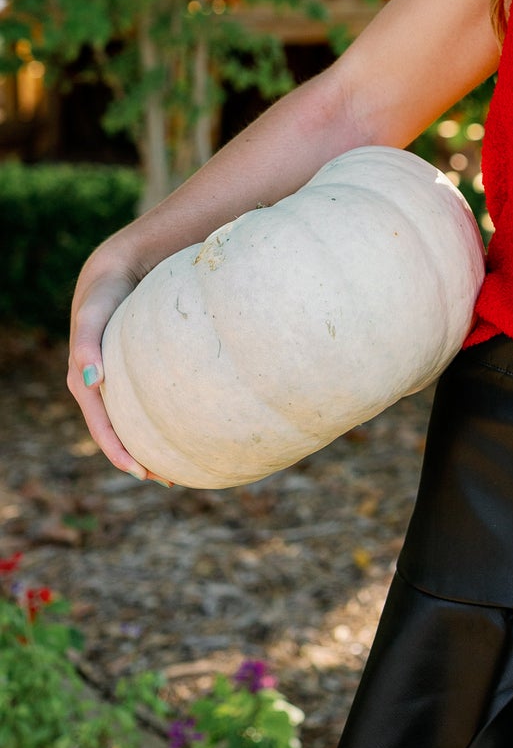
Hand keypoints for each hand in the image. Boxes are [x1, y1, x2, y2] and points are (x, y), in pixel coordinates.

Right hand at [67, 252, 160, 482]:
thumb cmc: (104, 292)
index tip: (142, 472)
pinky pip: (151, 399)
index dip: (120, 452)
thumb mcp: (93, 314)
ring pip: (137, 419)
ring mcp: (121, 379)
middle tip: (168, 478)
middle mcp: (102, 386)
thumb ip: (86, 343)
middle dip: (139, 458)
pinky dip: (167, 415)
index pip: (103, 428)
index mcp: (85, 382)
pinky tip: (193, 422)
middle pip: (119, 432)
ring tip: (183, 464)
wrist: (118, 269)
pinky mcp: (140, 370)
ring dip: (154, 442)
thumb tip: (92, 380)